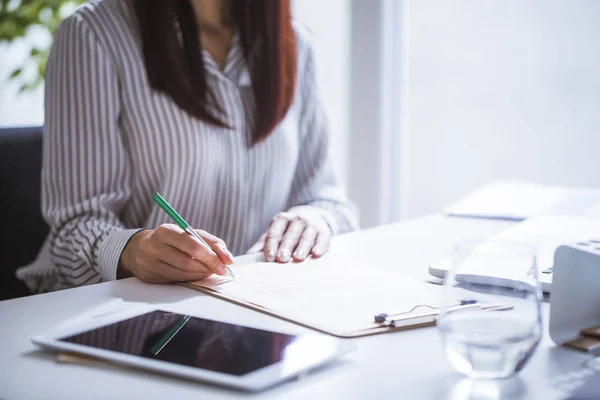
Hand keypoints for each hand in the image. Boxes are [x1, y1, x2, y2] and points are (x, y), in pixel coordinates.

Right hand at [119, 224, 234, 282]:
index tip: (226, 264)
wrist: (141, 248)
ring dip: (199, 275)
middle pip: (187, 262)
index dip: (211, 256)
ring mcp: (148, 263)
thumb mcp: (191, 234)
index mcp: (165, 231)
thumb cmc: (174, 240)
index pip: (192, 245)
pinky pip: (174, 281)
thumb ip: (212, 243)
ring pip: (181, 274)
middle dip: (208, 267)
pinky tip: (194, 275)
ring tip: (207, 271)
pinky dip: (188, 279)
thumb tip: (228, 260)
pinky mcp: (148, 277)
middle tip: (220, 271)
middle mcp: (153, 246)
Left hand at [247, 207, 331, 262]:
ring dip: (302, 247)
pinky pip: (323, 238)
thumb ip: (263, 244)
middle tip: (281, 258)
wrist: (314, 217)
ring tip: (298, 258)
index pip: (275, 232)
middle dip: (286, 246)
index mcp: (281, 220)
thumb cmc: (289, 231)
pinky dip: (320, 246)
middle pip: (290, 234)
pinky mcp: (324, 231)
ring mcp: (311, 224)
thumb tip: (248, 258)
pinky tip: (316, 253)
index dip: (271, 245)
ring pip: (306, 236)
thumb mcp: (276, 233)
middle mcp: (296, 219)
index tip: (269, 257)